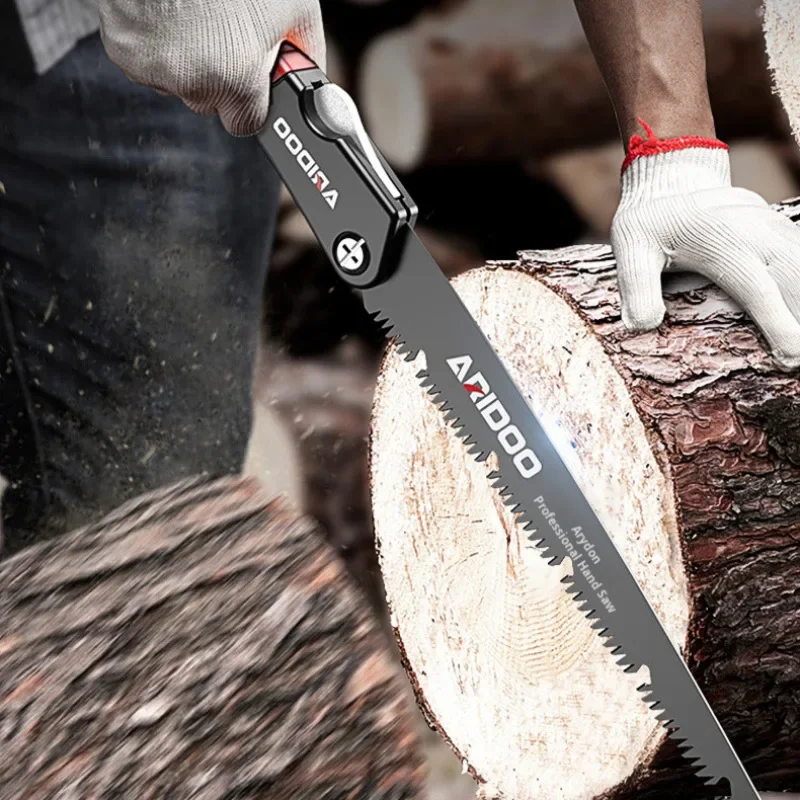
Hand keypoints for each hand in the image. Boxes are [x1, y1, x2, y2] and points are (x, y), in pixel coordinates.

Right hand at [97, 0, 324, 135]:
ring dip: (187, 57)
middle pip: (210, 101)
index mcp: (234, 76)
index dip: (251, 101)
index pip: (246, 124)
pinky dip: (156, 41)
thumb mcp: (294, 6)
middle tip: (223, 32)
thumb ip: (306, 51)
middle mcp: (190, 79)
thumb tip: (315, 79)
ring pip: (177, 81)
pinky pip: (146, 60)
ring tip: (196, 13)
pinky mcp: (121, 49)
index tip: (252, 82)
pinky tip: (169, 12)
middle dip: (220, 75)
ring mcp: (151, 66)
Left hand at [610, 121, 799, 369]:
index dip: (778, 323)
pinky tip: (798, 314)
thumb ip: (637, 287)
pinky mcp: (783, 234)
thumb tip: (642, 327)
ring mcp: (776, 232)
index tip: (791, 356)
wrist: (671, 185)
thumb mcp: (631, 249)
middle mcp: (759, 237)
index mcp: (724, 244)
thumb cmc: (649, 225)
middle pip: (796, 283)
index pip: (758, 289)